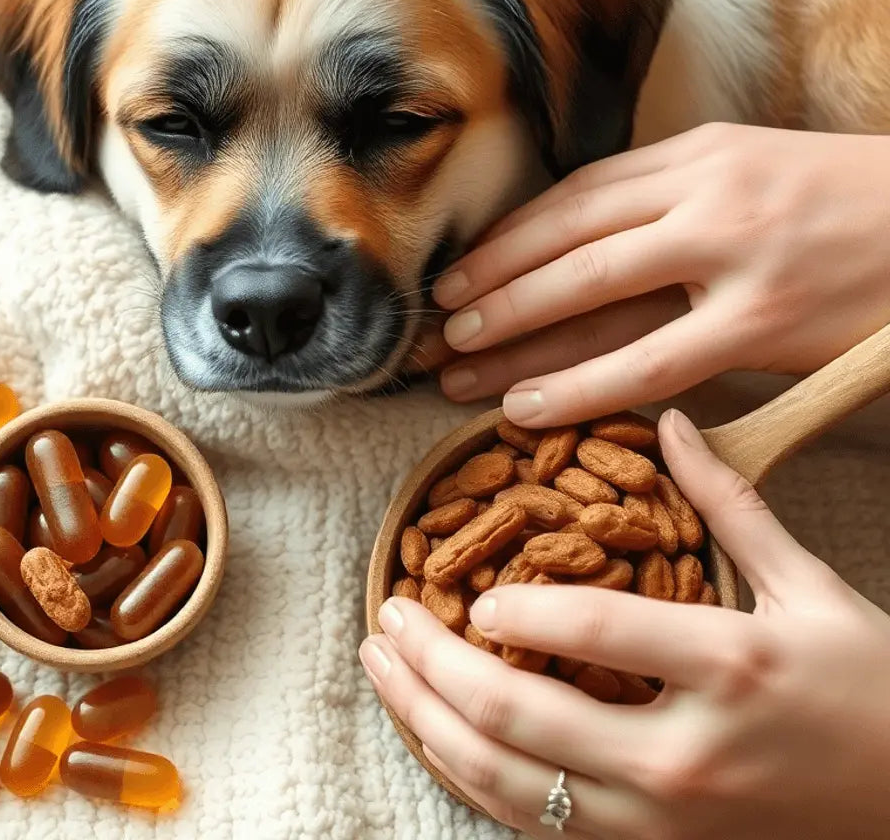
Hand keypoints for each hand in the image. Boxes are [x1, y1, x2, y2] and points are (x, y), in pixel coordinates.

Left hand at [359, 410, 889, 839]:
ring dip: (428, 723)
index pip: (593, 630)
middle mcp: (685, 749)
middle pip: (523, 714)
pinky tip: (434, 733)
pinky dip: (472, 775)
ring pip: (512, 781)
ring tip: (383, 669)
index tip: (471, 585)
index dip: (517, 603)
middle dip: (434, 665)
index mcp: (728, 664)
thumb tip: (668, 423)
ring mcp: (664, 815)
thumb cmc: (872, 685)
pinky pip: (537, 820)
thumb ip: (729, 502)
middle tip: (388, 614)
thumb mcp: (810, 584)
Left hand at [432, 124, 889, 426]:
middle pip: (566, 238)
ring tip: (457, 363)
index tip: (458, 270)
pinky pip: (651, 362)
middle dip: (491, 281)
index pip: (573, 195)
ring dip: (514, 330)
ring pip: (593, 292)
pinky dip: (582, 386)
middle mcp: (704, 192)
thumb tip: (588, 241)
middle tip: (436, 321)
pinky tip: (528, 407)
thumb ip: (673, 198)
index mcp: (697, 153)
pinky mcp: (764, 321)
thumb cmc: (847, 205)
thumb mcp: (755, 172)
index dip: (507, 236)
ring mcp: (733, 253)